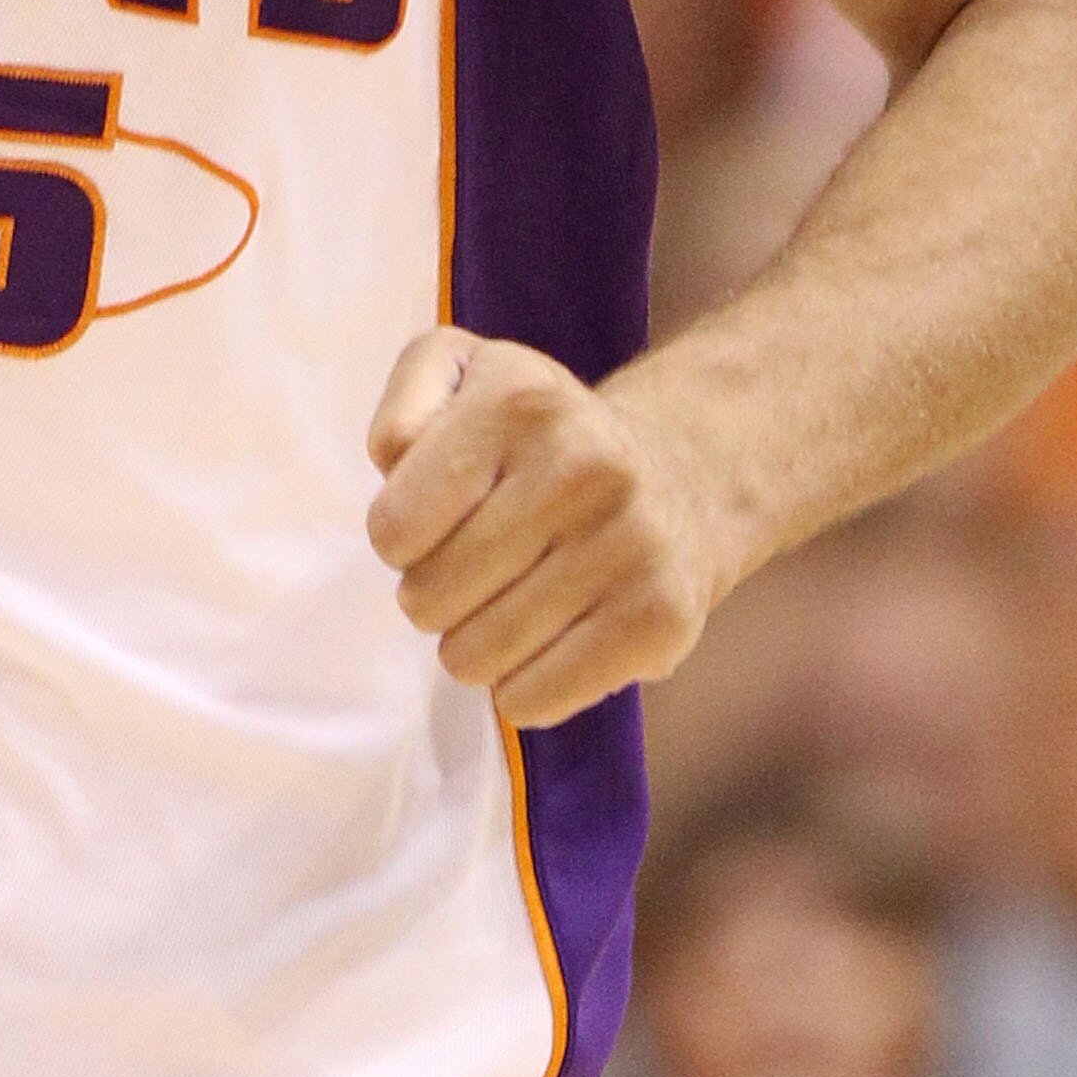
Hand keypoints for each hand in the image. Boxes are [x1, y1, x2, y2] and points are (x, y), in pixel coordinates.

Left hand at [365, 331, 724, 724]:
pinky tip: (544, 642)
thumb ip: (405, 404)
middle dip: (431, 594)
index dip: (397, 538)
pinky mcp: (659, 619)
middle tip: (472, 568)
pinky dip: (519, 689)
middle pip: (428, 599)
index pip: (395, 527)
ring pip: (473, 659)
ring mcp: (629, 546)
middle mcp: (582, 468)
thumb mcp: (463, 374)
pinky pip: (532, 702)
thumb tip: (394, 460)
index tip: (432, 525)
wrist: (682, 473)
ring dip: (472, 644)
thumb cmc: (541, 436)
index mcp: (520, 403)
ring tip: (506, 602)